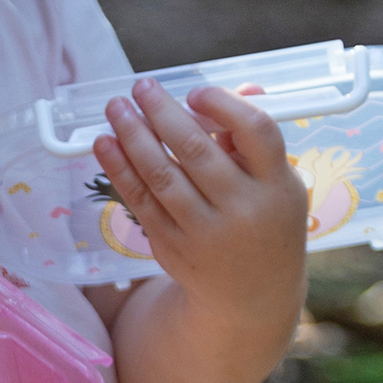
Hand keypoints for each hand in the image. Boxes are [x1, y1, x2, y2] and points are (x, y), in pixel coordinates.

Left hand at [92, 77, 307, 315]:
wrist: (252, 295)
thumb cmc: (264, 221)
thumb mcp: (276, 183)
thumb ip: (254, 138)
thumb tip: (243, 87)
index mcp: (277, 185)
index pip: (256, 132)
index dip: (224, 105)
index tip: (195, 92)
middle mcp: (242, 209)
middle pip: (197, 151)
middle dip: (162, 113)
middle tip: (140, 87)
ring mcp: (205, 231)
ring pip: (162, 175)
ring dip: (133, 137)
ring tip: (115, 108)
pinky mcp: (173, 246)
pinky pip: (141, 202)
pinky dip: (120, 170)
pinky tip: (105, 144)